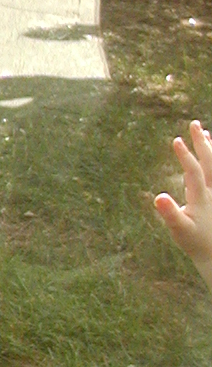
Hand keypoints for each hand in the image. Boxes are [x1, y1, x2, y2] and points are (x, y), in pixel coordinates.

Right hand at [154, 120, 211, 291]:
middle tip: (194, 124)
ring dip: (211, 149)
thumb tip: (159, 197)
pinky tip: (210, 158)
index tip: (177, 140)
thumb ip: (170, 214)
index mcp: (202, 197)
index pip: (194, 171)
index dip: (185, 156)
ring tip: (207, 134)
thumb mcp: (180, 230)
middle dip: (202, 143)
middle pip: (209, 162)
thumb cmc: (196, 243)